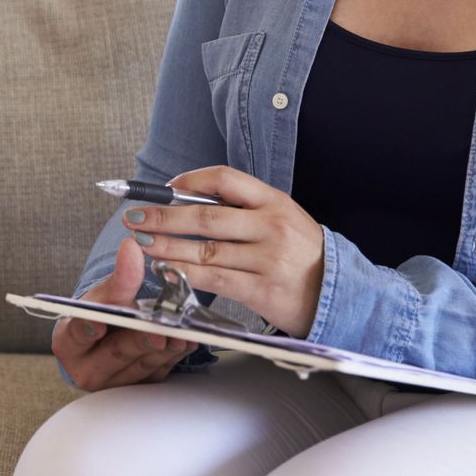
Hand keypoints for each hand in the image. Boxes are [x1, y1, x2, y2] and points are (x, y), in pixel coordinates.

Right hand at [52, 236, 195, 390]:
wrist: (109, 335)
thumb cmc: (100, 313)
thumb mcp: (106, 293)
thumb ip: (120, 275)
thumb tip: (131, 246)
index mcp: (68, 344)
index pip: (77, 335)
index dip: (87, 328)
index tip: (98, 324)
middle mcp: (87, 370)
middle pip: (115, 354)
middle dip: (139, 342)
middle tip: (157, 332)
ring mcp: (114, 383)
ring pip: (141, 366)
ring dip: (163, 350)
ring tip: (180, 335)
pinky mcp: (137, 387)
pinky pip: (158, 373)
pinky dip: (174, 357)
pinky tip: (186, 343)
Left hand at [125, 166, 325, 337]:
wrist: (341, 295)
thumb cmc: (304, 257)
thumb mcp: (284, 220)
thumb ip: (246, 211)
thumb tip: (192, 203)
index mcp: (275, 202)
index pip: (226, 179)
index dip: (190, 181)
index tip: (164, 189)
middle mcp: (272, 226)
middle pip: (206, 217)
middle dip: (163, 216)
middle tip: (135, 217)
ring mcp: (268, 259)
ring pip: (205, 250)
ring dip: (167, 247)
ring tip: (142, 244)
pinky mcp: (263, 290)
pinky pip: (215, 279)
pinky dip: (186, 274)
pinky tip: (166, 270)